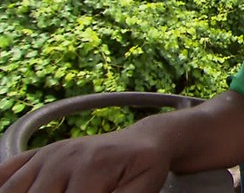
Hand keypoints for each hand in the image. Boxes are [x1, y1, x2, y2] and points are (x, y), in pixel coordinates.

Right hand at [0, 128, 170, 192]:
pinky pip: (7, 171)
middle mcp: (63, 159)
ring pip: (13, 190)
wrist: (145, 140)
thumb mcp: (142, 189)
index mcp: (91, 169)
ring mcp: (47, 156)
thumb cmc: (144, 168)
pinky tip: (12, 191)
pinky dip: (2, 185)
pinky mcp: (38, 155)